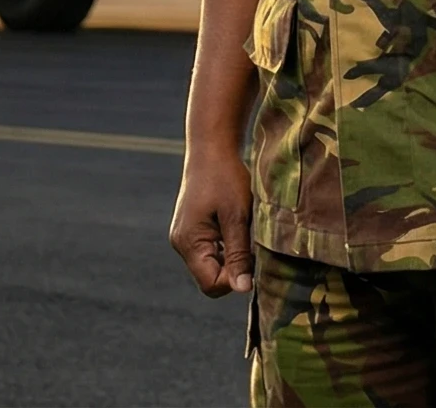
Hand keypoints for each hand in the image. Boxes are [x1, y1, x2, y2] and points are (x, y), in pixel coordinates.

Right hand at [168, 144, 255, 296]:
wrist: (212, 147)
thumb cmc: (225, 177)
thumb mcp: (237, 216)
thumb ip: (238, 253)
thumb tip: (242, 289)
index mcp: (188, 242)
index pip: (211, 284)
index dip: (235, 279)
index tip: (254, 258)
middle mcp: (181, 244)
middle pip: (211, 276)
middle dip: (235, 266)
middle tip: (251, 240)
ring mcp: (185, 236)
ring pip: (212, 264)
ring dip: (232, 255)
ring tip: (244, 229)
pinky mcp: (192, 229)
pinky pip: (211, 250)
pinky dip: (227, 245)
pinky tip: (237, 225)